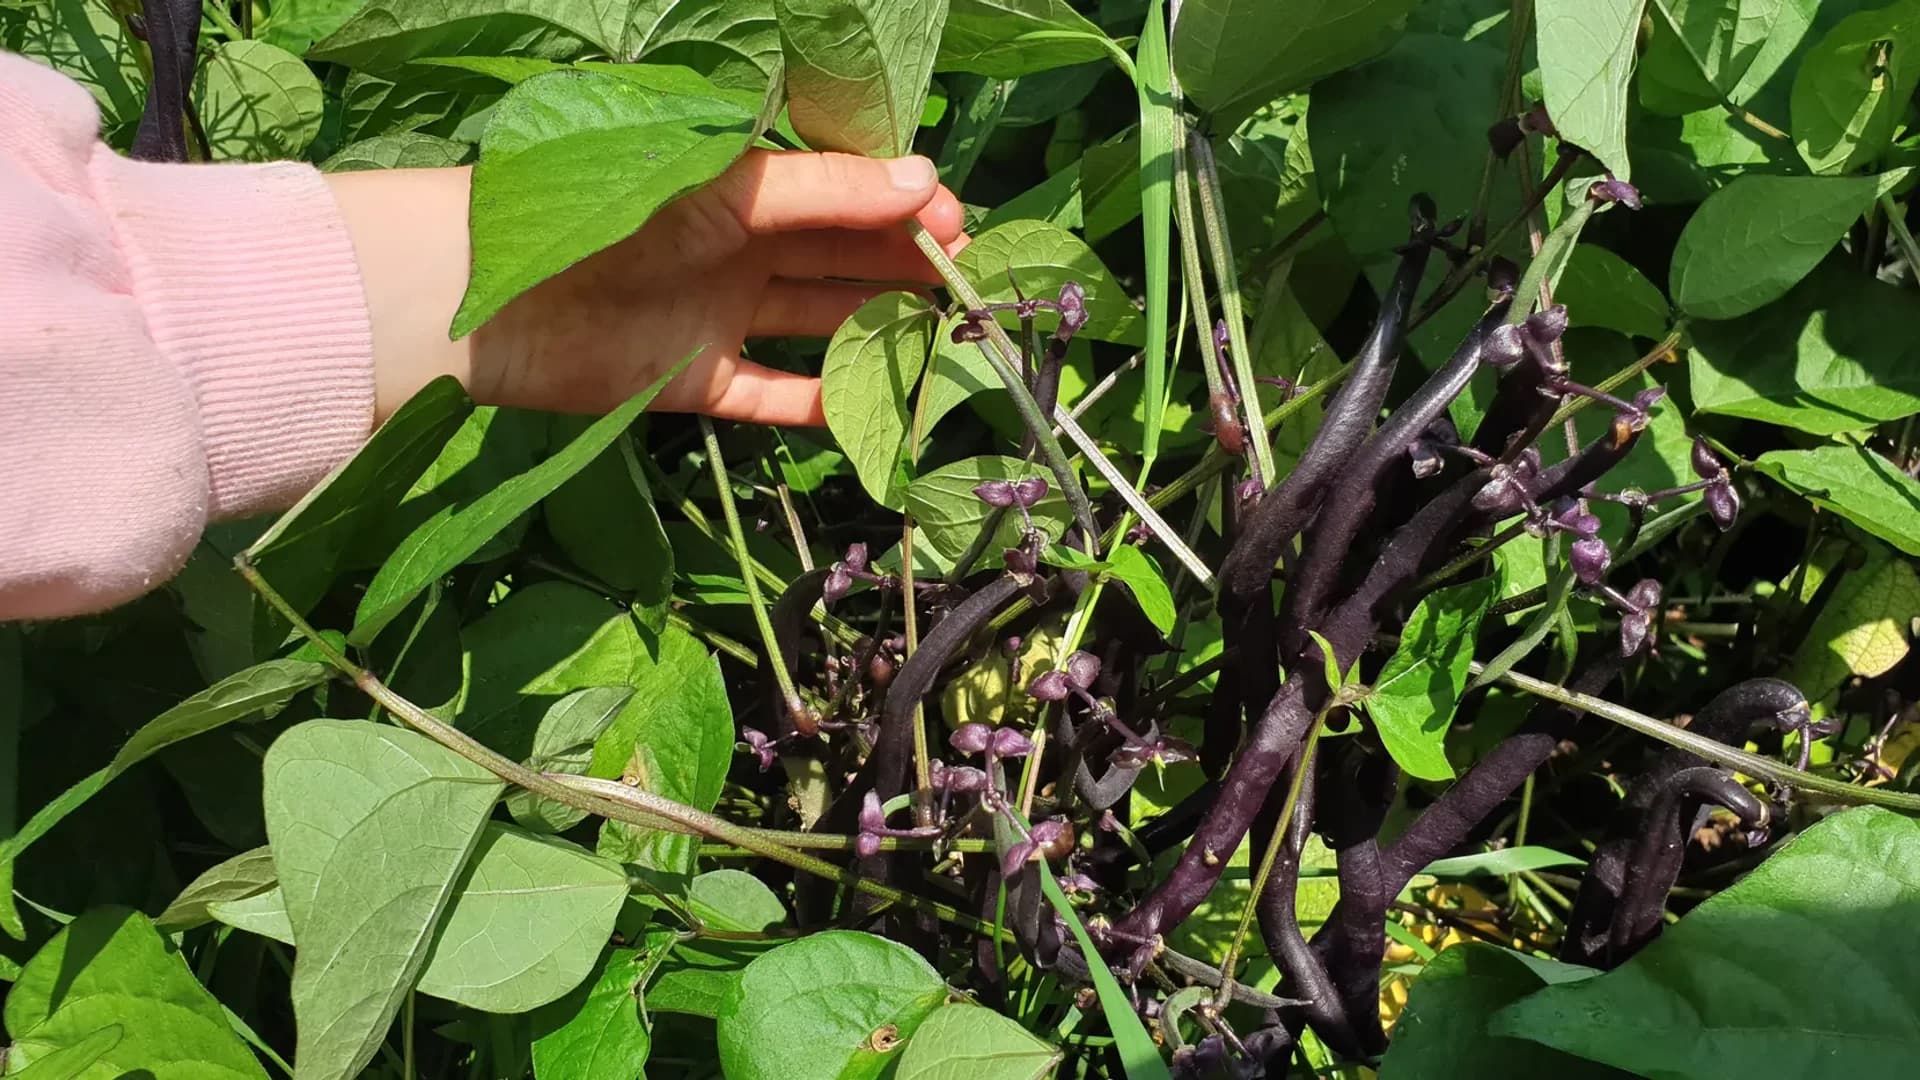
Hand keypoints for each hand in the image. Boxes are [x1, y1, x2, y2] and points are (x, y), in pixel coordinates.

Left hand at [329, 151, 966, 425]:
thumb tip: (930, 183)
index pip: (844, 196)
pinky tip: (872, 412)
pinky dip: (818, 404)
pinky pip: (771, 394)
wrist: (491, 300)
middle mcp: (738, 249)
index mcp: (744, 189)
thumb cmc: (608, 220)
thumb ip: (824, 191)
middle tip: (975, 294)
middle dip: (906, 272)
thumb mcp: (727, 193)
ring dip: (876, 333)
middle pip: (840, 260)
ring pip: (817, 323)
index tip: (960, 235)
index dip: (905, 213)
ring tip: (945, 348)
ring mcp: (718, 315)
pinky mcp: (694, 379)